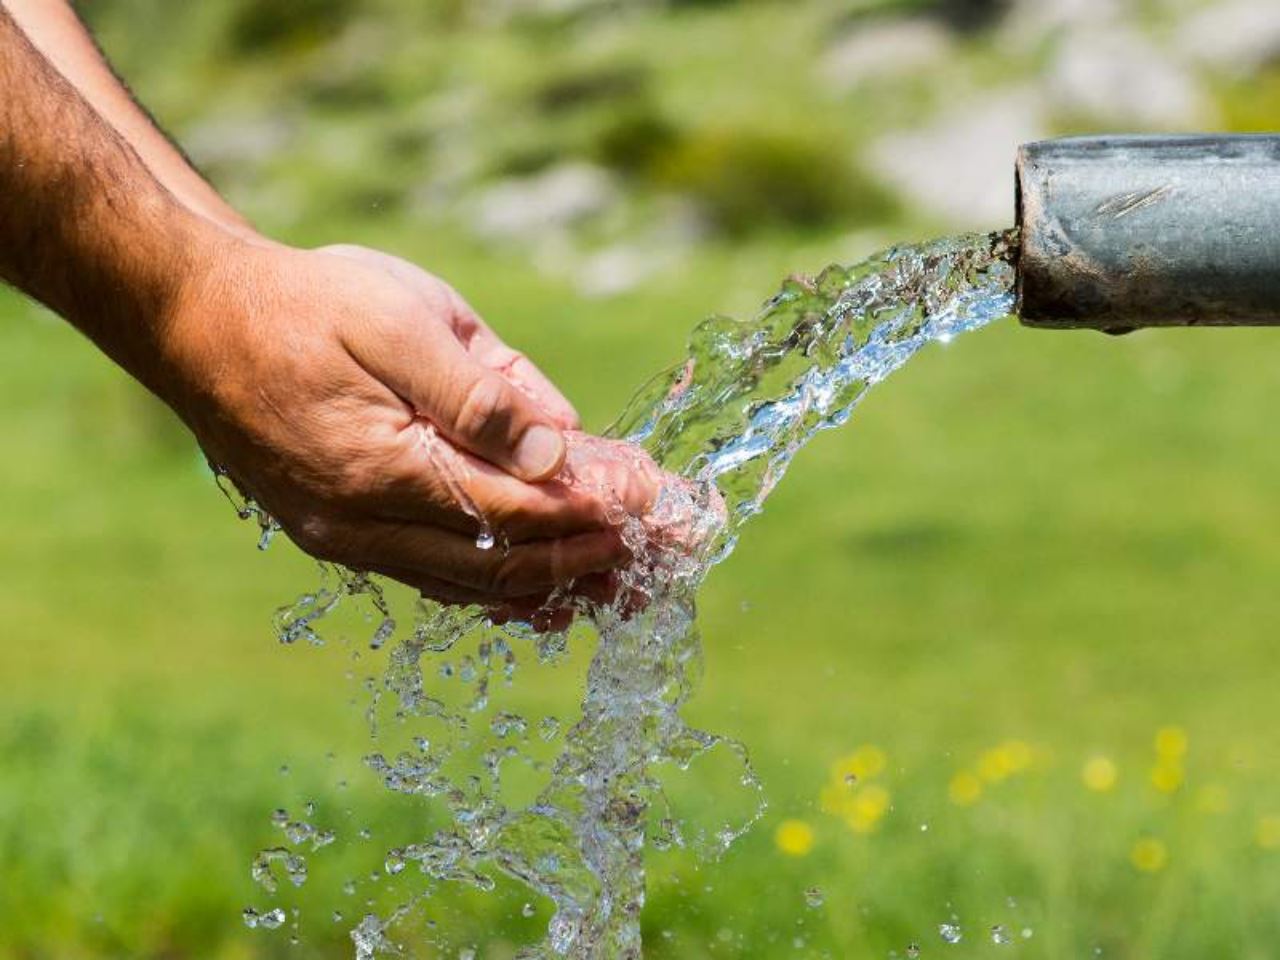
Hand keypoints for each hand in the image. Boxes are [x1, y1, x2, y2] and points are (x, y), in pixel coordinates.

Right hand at [158, 236, 658, 606]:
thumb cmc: (306, 304)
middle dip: (590, 555)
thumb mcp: (402, 320)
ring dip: (554, 581)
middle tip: (662, 550)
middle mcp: (365, 526)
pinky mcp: (342, 536)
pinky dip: (500, 586)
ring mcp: (349, 540)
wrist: (197, 321)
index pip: (518, 512)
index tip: (656, 501)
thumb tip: (561, 451)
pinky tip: (547, 592)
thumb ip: (482, 392)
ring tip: (624, 579)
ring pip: (474, 585)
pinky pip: (437, 579)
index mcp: (383, 470)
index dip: (594, 510)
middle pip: (505, 564)